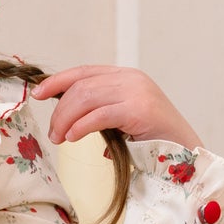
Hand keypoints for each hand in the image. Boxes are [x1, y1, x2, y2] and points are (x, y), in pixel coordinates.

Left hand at [33, 66, 201, 149]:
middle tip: (53, 133)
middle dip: (60, 110)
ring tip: (59, 138)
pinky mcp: (139, 110)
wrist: (185, 152)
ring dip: (66, 119)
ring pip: (86, 98)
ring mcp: (137, 92)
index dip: (57, 81)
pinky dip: (80, 126)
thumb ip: (100, 109)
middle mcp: (131, 78)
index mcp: (126, 76)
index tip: (37, 94)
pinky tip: (73, 138)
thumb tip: (67, 118)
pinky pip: (99, 115)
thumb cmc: (152, 140)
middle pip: (81, 86)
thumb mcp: (122, 118)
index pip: (84, 72)